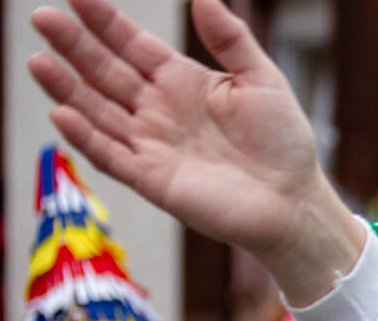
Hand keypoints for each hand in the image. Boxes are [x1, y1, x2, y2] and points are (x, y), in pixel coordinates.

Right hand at [28, 0, 363, 304]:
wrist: (295, 200)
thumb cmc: (283, 142)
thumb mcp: (262, 80)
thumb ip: (231, 39)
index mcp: (182, 82)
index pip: (132, 46)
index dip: (104, 21)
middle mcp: (159, 110)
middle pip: (105, 73)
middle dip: (74, 46)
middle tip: (43, 17)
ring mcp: (152, 145)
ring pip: (97, 112)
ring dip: (67, 88)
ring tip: (38, 60)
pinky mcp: (152, 180)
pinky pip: (110, 156)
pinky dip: (86, 136)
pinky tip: (62, 112)